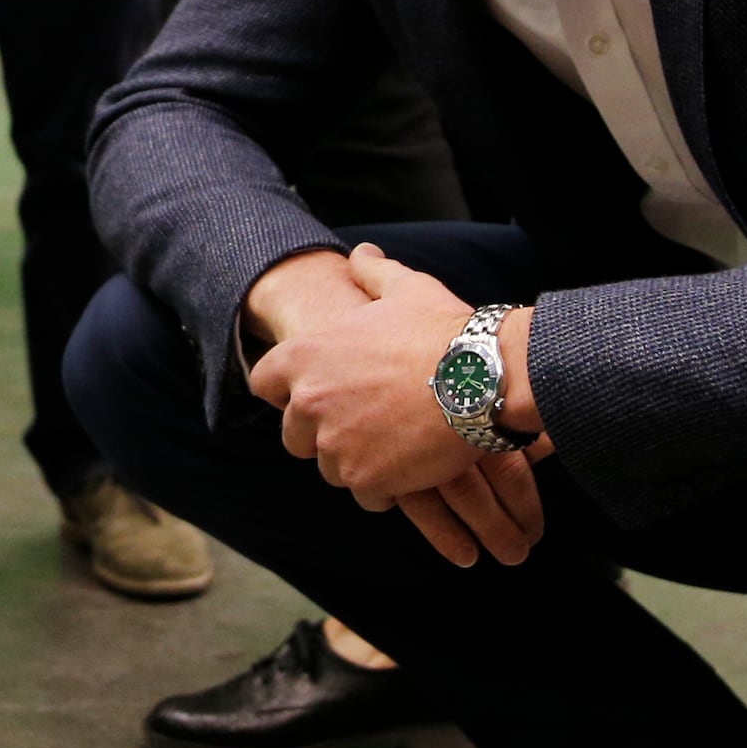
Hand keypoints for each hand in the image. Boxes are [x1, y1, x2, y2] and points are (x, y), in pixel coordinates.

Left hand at [245, 246, 549, 566]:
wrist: (482, 379)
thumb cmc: (442, 331)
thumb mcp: (407, 290)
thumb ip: (374, 274)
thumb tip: (361, 253)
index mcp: (307, 356)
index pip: (264, 383)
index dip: (285, 390)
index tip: (310, 394)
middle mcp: (310, 403)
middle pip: (294, 435)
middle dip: (321, 434)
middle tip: (363, 425)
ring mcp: (336, 445)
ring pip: (331, 467)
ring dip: (355, 461)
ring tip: (394, 445)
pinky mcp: (366, 480)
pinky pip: (365, 494)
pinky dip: (385, 487)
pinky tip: (410, 469)